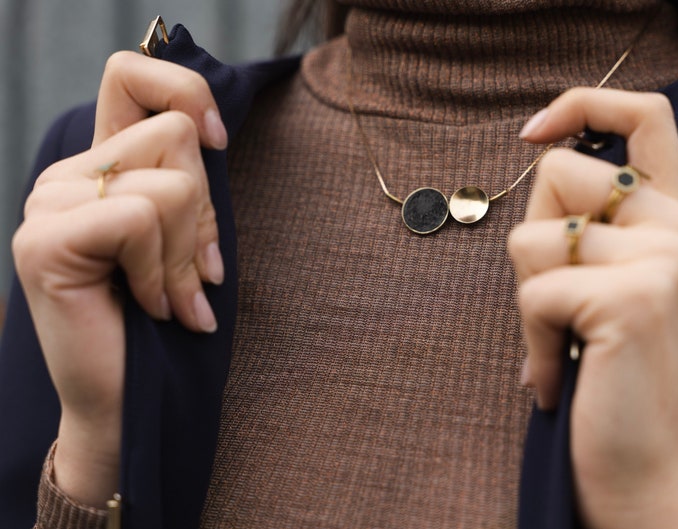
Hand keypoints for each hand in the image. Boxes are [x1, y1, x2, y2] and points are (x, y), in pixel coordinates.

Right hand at [12, 51, 225, 506]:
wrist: (128, 396)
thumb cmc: (167, 319)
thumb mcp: (189, 238)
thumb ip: (191, 184)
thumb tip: (213, 134)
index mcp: (103, 168)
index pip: (131, 75)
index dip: (185, 90)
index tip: (220, 140)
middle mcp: (68, 175)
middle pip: (174, 135)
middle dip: (206, 214)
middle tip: (199, 272)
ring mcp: (49, 204)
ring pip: (170, 184)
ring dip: (188, 255)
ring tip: (176, 299)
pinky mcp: (45, 240)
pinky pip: (141, 220)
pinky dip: (162, 272)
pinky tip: (151, 307)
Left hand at [509, 88, 677, 527]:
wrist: (647, 472)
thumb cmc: (613, 380)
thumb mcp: (613, 287)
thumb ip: (594, 226)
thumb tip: (535, 161)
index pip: (646, 115)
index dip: (583, 103)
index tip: (532, 134)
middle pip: (557, 174)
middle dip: (534, 239)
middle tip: (559, 305)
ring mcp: (665, 259)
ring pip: (533, 235)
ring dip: (530, 298)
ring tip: (562, 345)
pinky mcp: (634, 298)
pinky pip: (532, 293)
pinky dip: (529, 341)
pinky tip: (559, 378)